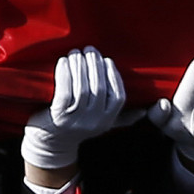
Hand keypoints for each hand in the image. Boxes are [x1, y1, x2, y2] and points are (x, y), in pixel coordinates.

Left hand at [21, 46, 126, 169]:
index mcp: (107, 121)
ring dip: (79, 66)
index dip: (113, 76)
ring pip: (82, 88)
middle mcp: (93, 122)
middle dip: (95, 65)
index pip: (118, 96)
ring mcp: (75, 120)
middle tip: (89, 50)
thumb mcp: (101, 124)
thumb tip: (144, 111)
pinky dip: (64, 74)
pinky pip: (65, 91)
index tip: (106, 60)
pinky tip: (63, 61)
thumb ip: (121, 118)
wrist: (49, 143)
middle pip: (99, 89)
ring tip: (76, 53)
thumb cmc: (76, 127)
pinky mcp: (58, 116)